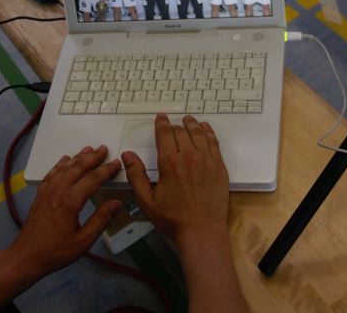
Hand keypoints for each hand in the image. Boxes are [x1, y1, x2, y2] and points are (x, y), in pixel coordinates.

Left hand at [9, 146, 121, 277]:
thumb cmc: (55, 251)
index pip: (93, 179)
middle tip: (104, 149)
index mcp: (71, 201)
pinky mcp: (41, 193)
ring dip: (78, 157)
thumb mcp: (83, 241)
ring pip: (65, 167)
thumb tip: (117, 204)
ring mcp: (47, 190)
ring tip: (89, 149)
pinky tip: (65, 159)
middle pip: (79, 167)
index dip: (106, 170)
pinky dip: (60, 163)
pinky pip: (52, 172)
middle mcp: (58, 191)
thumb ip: (101, 220)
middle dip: (93, 157)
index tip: (116, 163)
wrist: (26, 256)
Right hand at [122, 114, 228, 247]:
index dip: (162, 123)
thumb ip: (136, 175)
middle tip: (172, 124)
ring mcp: (206, 159)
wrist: (202, 230)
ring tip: (188, 119)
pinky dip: (208, 132)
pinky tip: (205, 128)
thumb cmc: (173, 218)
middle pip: (181, 131)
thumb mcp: (147, 200)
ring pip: (198, 133)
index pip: (165, 133)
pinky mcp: (219, 165)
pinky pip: (213, 142)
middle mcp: (188, 156)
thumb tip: (128, 155)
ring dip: (191, 124)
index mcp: (169, 163)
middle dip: (174, 125)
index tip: (161, 117)